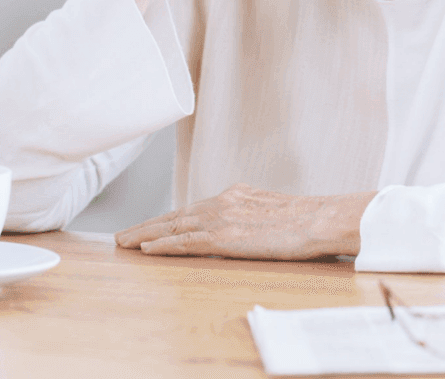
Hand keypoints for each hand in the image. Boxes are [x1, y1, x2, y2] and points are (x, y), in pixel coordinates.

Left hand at [114, 183, 376, 260]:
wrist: (321, 218)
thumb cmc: (308, 218)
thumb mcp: (274, 209)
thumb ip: (253, 213)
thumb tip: (247, 226)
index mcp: (236, 194)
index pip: (193, 209)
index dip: (168, 219)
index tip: (150, 227)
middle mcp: (224, 201)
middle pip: (176, 215)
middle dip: (148, 226)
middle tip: (123, 236)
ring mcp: (223, 217)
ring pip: (174, 226)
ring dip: (146, 235)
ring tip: (124, 243)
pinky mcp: (225, 235)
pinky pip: (186, 241)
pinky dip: (163, 244)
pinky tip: (147, 249)